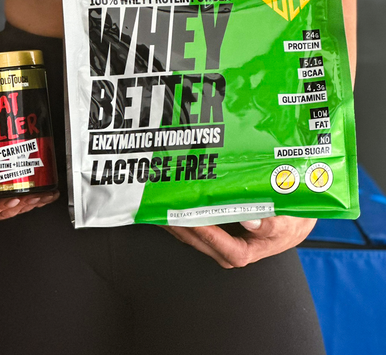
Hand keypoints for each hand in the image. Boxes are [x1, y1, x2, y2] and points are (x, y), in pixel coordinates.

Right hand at [0, 151, 59, 228]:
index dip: (3, 207)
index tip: (13, 198)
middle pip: (8, 211)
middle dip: (22, 205)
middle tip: (32, 196)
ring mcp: (3, 198)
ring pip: (20, 207)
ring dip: (33, 202)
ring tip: (42, 195)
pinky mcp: (15, 192)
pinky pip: (28, 200)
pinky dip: (40, 199)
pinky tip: (48, 195)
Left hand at [164, 216, 316, 268]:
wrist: (293, 215)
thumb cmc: (292, 221)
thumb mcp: (289, 222)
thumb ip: (272, 223)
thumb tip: (250, 219)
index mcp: (247, 251)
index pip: (225, 249)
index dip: (209, 235)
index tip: (195, 221)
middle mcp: (229, 247)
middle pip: (201, 242)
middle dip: (181, 227)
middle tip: (165, 212)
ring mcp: (220, 238)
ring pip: (193, 234)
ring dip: (176, 222)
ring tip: (159, 207)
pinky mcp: (214, 228)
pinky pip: (195, 223)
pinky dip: (182, 215)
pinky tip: (170, 203)